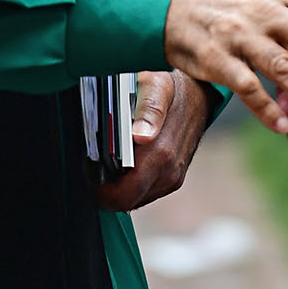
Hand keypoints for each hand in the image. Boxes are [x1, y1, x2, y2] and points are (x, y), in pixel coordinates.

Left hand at [97, 71, 212, 210]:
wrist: (199, 93)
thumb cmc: (171, 88)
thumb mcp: (156, 87)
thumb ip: (149, 110)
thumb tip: (141, 135)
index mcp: (161, 154)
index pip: (124, 195)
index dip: (100, 190)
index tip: (88, 172)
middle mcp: (169, 172)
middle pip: (126, 201)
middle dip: (106, 190)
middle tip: (92, 168)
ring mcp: (172, 178)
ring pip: (135, 200)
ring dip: (118, 187)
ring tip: (107, 163)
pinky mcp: (173, 179)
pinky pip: (145, 192)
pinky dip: (131, 183)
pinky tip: (124, 163)